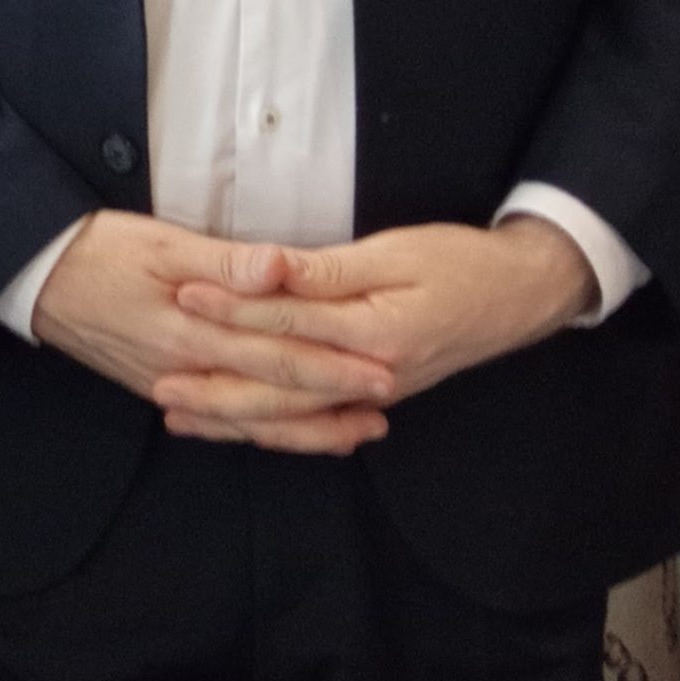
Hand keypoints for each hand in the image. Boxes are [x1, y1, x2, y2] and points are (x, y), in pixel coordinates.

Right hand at [32, 212, 393, 455]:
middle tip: (387, 401)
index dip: (334, 364)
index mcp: (192, 333)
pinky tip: (283, 433)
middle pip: (272, 396)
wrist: (32, 275)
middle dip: (334, 402)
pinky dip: (257, 432)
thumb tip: (278, 270)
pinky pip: (219, 422)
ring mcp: (169, 384)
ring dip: (304, 428)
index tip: (383, 366)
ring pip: (249, 421)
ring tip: (354, 431)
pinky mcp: (155, 386)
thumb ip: (222, 262)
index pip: (279, 356)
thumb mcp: (158, 243)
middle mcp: (185, 370)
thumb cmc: (96, 249)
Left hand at [167, 217, 597, 412]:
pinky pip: (317, 421)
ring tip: (181, 415)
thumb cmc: (458, 262)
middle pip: (281, 390)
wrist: (521, 295)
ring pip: (295, 416)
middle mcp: (371, 377)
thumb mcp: (393, 253)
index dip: (230, 310)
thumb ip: (325, 268)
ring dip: (236, 418)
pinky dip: (276, 427)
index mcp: (374, 335)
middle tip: (158, 385)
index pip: (286, 326)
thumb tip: (267, 266)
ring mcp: (374, 393)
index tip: (181, 296)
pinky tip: (241, 426)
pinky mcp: (374, 394)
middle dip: (217, 389)